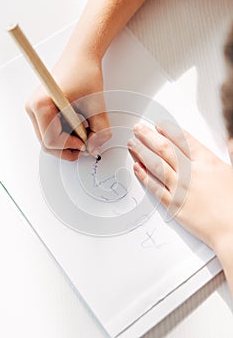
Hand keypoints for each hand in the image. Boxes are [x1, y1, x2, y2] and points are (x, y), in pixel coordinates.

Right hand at [25, 51, 110, 160]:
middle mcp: (34, 108)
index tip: (86, 144)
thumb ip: (99, 131)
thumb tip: (94, 148)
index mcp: (41, 105)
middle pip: (47, 144)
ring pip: (49, 139)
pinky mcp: (41, 110)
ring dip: (68, 141)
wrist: (82, 57)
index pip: (51, 141)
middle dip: (68, 148)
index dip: (71, 146)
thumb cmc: (84, 73)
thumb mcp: (96, 106)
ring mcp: (36, 109)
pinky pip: (51, 131)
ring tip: (85, 130)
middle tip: (86, 144)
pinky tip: (79, 125)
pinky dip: (66, 134)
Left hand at [128, 121, 232, 252]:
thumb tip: (230, 140)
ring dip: (141, 152)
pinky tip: (136, 167)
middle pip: (164, 148)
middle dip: (148, 136)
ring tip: (132, 144)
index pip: (183, 139)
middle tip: (138, 128)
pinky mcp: (173, 204)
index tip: (158, 124)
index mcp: (207, 162)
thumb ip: (231, 153)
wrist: (232, 230)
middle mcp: (190, 172)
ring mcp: (180, 188)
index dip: (168, 129)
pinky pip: (154, 187)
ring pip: (156, 165)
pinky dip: (144, 176)